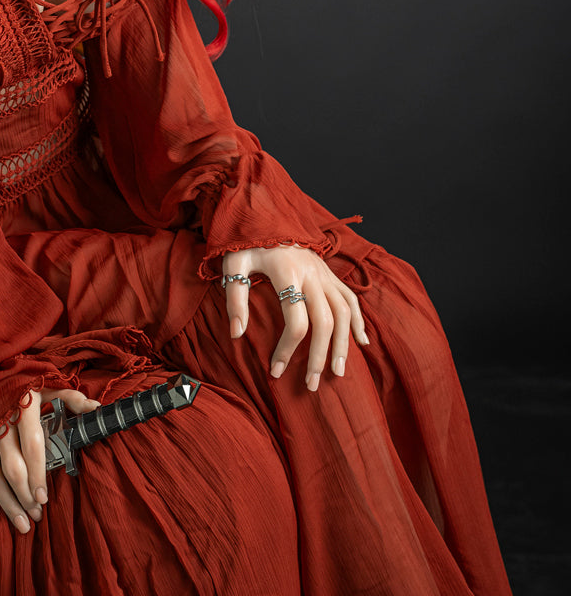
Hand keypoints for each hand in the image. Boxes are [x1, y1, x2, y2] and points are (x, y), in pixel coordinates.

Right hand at [0, 387, 98, 530]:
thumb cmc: (20, 381)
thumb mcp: (46, 383)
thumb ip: (70, 397)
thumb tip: (96, 408)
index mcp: (22, 405)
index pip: (32, 445)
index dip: (38, 474)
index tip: (44, 499)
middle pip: (11, 467)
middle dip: (24, 496)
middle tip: (35, 516)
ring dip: (5, 501)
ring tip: (21, 521)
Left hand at [222, 246, 368, 391]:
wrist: (267, 210)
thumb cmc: (246, 241)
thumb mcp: (233, 263)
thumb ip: (235, 298)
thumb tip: (237, 334)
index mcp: (287, 271)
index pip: (295, 320)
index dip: (287, 349)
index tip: (275, 371)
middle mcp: (312, 273)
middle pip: (325, 321)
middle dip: (320, 356)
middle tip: (312, 385)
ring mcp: (325, 273)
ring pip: (344, 312)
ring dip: (344, 344)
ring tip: (339, 373)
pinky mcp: (330, 273)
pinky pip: (351, 298)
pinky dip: (359, 321)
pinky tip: (362, 342)